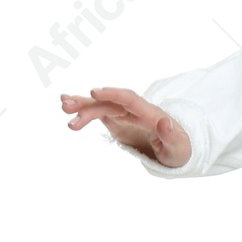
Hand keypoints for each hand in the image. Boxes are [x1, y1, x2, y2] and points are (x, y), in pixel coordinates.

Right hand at [60, 86, 190, 167]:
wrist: (174, 149)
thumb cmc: (178, 149)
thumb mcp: (177, 148)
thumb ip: (170, 136)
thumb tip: (165, 122)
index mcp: (149, 114)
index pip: (129, 99)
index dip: (112, 94)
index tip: (94, 92)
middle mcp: (134, 109)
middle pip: (109, 102)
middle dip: (89, 104)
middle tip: (67, 106)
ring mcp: (123, 113)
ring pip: (100, 106)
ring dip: (81, 106)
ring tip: (64, 108)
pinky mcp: (116, 119)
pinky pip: (98, 111)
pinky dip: (83, 109)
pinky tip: (67, 106)